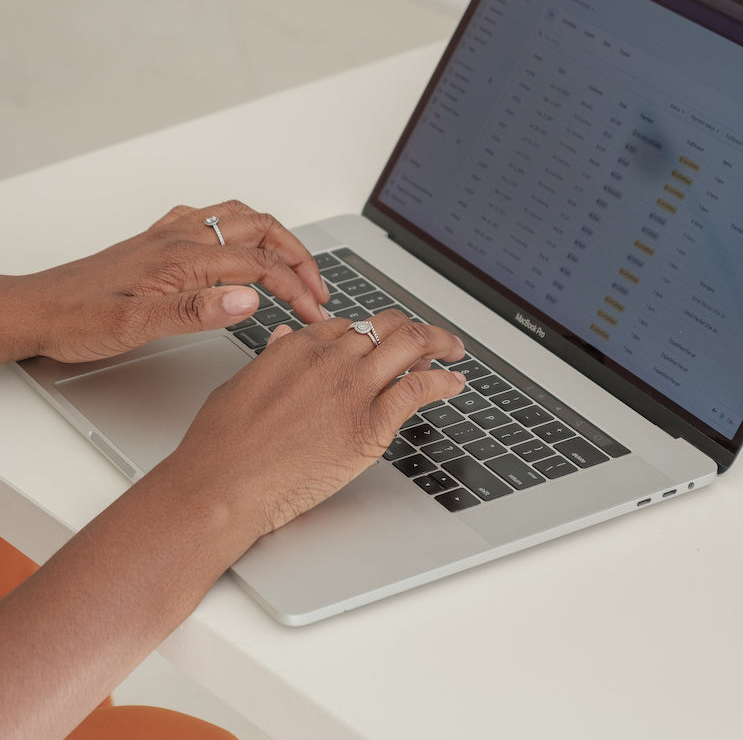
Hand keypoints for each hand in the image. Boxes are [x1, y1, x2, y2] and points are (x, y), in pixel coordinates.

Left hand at [0, 200, 329, 363]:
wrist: (37, 308)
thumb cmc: (78, 318)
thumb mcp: (135, 325)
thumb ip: (195, 311)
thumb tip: (248, 299)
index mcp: (182, 258)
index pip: (258, 265)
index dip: (294, 287)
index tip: (314, 310)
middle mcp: (180, 237)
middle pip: (260, 230)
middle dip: (298, 255)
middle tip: (318, 286)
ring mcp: (171, 234)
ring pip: (241, 217)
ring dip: (276, 237)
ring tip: (296, 262)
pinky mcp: (160, 240)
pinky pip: (215, 218)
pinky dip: (244, 227)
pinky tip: (241, 243)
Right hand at [170, 308, 466, 549]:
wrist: (222, 483)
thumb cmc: (221, 443)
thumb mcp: (242, 383)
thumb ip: (272, 358)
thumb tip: (284, 338)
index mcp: (300, 346)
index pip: (351, 325)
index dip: (374, 331)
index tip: (384, 341)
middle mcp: (331, 359)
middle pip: (387, 327)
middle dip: (414, 328)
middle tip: (431, 339)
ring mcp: (354, 388)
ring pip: (411, 346)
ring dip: (439, 343)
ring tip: (453, 350)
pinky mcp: (371, 424)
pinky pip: (420, 389)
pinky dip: (444, 382)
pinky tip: (454, 383)